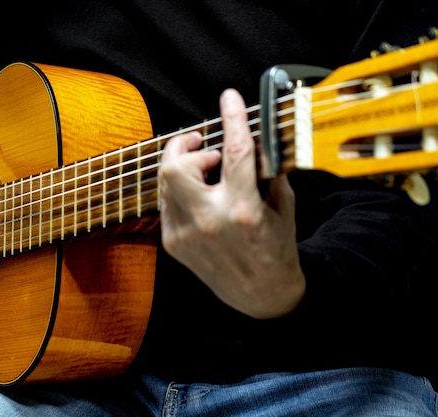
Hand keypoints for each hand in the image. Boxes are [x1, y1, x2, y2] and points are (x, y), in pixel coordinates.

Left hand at [159, 89, 304, 318]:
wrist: (260, 296)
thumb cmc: (276, 248)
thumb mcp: (283, 206)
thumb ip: (267, 169)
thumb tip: (254, 135)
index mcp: (242, 210)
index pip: (233, 151)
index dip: (232, 117)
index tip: (229, 97)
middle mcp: (208, 222)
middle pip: (174, 166)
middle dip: (184, 145)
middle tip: (203, 145)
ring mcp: (185, 234)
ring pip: (165, 181)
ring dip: (184, 166)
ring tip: (207, 172)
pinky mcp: (173, 244)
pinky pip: (166, 201)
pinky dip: (180, 189)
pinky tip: (198, 194)